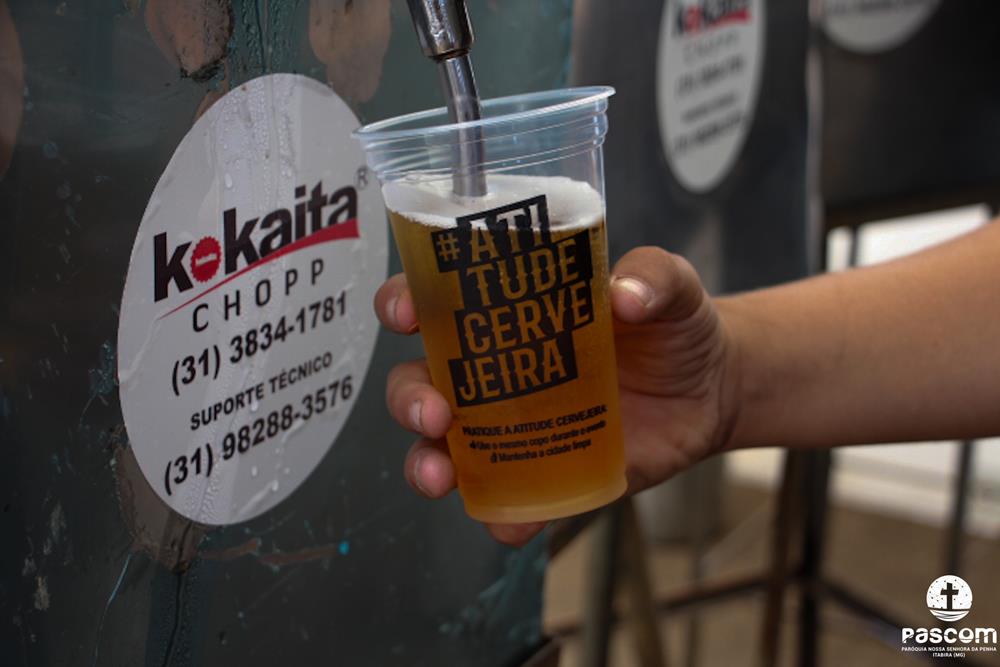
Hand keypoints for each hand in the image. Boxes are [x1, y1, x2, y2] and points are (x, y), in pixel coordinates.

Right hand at [374, 247, 740, 545]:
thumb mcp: (670, 286)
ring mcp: (513, 428)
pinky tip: (513, 523)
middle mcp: (492, 371)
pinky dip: (502, 517)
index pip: (434, 302)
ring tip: (441, 474)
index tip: (405, 314)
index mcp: (504, 312)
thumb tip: (625, 295)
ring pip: (442, 448)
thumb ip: (652, 276)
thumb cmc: (672, 324)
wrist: (711, 389)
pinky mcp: (544, 475)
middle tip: (434, 410)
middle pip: (420, 382)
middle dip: (409, 398)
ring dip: (427, 463)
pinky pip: (507, 502)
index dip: (404, 304)